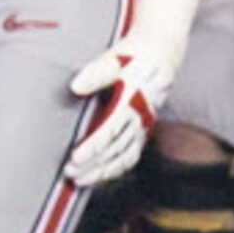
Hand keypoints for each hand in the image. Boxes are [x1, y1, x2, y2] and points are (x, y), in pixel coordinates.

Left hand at [63, 26, 184, 189]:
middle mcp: (140, 117)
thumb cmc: (135, 53)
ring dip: (102, 172)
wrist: (162, 51)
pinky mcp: (143, 129)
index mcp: (133, 100)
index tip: (75, 158)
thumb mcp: (115, 57)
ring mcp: (143, 126)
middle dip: (92, 165)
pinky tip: (102, 176)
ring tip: (81, 181)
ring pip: (123, 157)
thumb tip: (75, 86)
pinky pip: (131, 155)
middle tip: (70, 173)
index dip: (92, 147)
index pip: (110, 130)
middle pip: (115, 149)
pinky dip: (116, 169)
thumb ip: (96, 72)